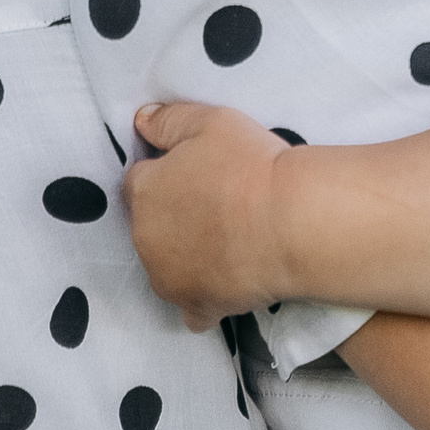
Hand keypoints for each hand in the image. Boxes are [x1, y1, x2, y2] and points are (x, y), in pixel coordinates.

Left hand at [123, 99, 297, 328]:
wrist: (291, 221)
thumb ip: (168, 121)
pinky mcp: (197, 306)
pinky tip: (225, 283)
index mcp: (144, 191)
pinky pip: (191, 308)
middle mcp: (145, 238)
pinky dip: (204, 299)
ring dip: (185, 257)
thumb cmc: (252, 167)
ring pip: (166, 267)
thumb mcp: (209, 121)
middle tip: (215, 207)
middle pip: (150, 226)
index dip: (166, 176)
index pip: (138, 181)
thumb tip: (141, 121)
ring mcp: (168, 278)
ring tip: (226, 243)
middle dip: (172, 217)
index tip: (195, 176)